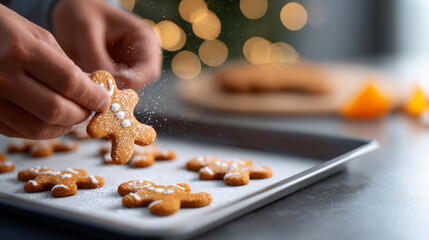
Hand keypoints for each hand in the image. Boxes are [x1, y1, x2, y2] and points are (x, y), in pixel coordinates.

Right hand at [0, 4, 109, 138]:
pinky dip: (43, 129)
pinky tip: (52, 119)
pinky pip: (21, 132)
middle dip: (81, 114)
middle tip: (90, 109)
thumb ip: (67, 65)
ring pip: (39, 128)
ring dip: (64, 126)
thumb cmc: (4, 30)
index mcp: (21, 50)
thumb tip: (94, 90)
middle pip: (56, 110)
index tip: (104, 101)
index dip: (92, 96)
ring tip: (73, 115)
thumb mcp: (38, 37)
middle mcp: (3, 77)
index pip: (69, 83)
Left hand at [52, 0, 161, 90]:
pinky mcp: (110, 78)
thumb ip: (96, 57)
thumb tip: (102, 88)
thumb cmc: (82, 10)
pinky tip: (82, 92)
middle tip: (94, 95)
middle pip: (137, 85)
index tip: (111, 86)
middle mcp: (139, 58)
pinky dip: (96, 93)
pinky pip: (107, 91)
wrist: (69, 9)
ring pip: (121, 91)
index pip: (149, 70)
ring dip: (104, 94)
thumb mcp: (87, 29)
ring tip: (84, 91)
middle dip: (116, 91)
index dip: (133, 81)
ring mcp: (125, 70)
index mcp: (144, 40)